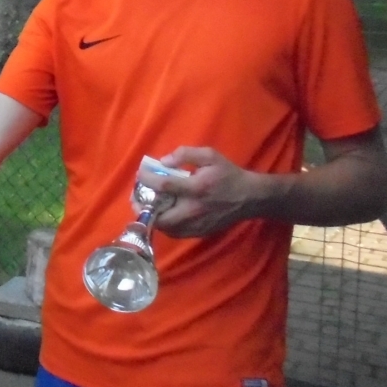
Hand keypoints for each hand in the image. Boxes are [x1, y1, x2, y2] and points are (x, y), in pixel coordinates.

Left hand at [141, 147, 272, 237]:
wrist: (249, 197)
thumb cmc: (228, 174)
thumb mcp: (210, 155)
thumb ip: (185, 154)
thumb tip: (163, 161)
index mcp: (197, 188)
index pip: (164, 186)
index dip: (146, 180)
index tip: (140, 174)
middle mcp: (194, 210)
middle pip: (160, 217)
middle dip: (143, 207)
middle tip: (137, 196)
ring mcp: (197, 224)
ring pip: (166, 228)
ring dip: (153, 217)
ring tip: (148, 204)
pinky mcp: (200, 233)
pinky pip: (175, 233)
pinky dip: (165, 224)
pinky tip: (164, 213)